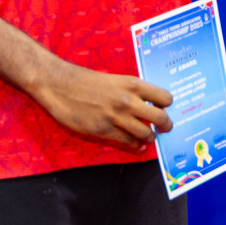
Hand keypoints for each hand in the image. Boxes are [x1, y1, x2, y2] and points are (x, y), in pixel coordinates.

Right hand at [31, 58, 174, 150]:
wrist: (59, 85)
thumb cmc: (86, 80)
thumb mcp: (115, 79)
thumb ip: (132, 91)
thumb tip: (148, 103)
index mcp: (133, 84)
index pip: (164, 98)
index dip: (166, 105)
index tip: (163, 109)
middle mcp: (128, 101)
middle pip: (160, 118)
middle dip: (165, 125)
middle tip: (165, 128)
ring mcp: (116, 117)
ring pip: (146, 133)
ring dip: (150, 137)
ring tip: (149, 137)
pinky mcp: (103, 130)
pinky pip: (127, 142)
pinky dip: (135, 145)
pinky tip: (137, 145)